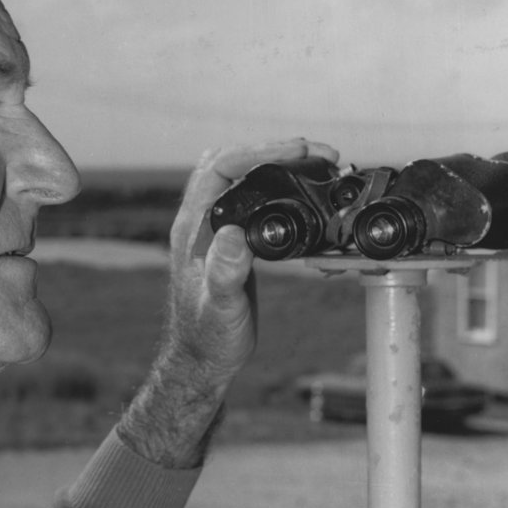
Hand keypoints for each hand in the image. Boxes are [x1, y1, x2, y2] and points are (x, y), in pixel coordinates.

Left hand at [117, 139, 339, 467]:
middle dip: (271, 149)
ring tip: (313, 163)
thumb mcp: (221, 307)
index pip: (220, 169)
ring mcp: (214, 229)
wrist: (204, 358)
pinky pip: (249, 197)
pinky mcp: (230, 240)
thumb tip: (234, 235)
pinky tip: (299, 190)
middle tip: (313, 153)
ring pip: (238, 177)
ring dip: (273, 163)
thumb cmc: (208, 337)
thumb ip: (225, 273)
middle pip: (229, 163)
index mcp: (193, 229)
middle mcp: (200, 222)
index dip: (259, 151)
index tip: (298, 151)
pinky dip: (274, 184)